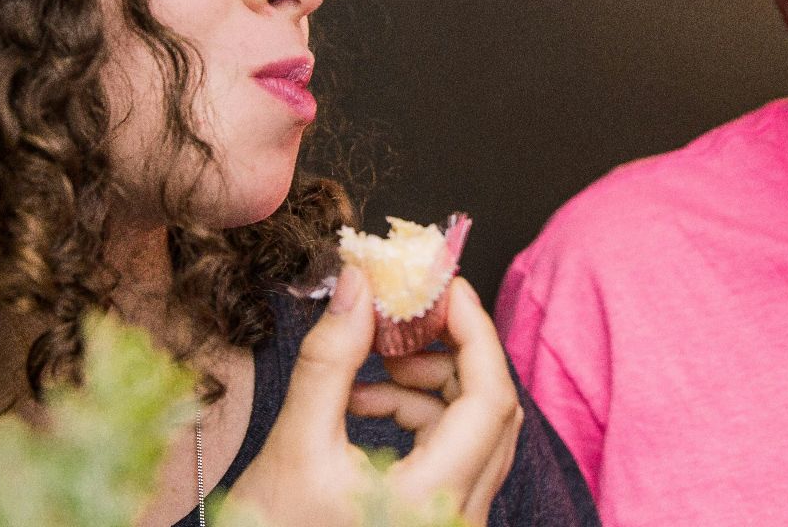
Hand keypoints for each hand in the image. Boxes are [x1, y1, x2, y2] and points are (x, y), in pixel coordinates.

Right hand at [350, 279, 522, 522]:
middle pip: (492, 411)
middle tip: (406, 318)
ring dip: (429, 387)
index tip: (443, 285)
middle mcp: (460, 517)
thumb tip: (359, 285)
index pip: (490, 398)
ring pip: (475, 432)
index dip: (474, 330)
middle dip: (450, 353)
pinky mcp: (437, 522)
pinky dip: (418, 417)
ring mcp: (453, 523)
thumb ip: (331, 360)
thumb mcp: (294, 446)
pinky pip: (452, 454)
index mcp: (433, 501)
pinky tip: (363, 405)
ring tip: (370, 372)